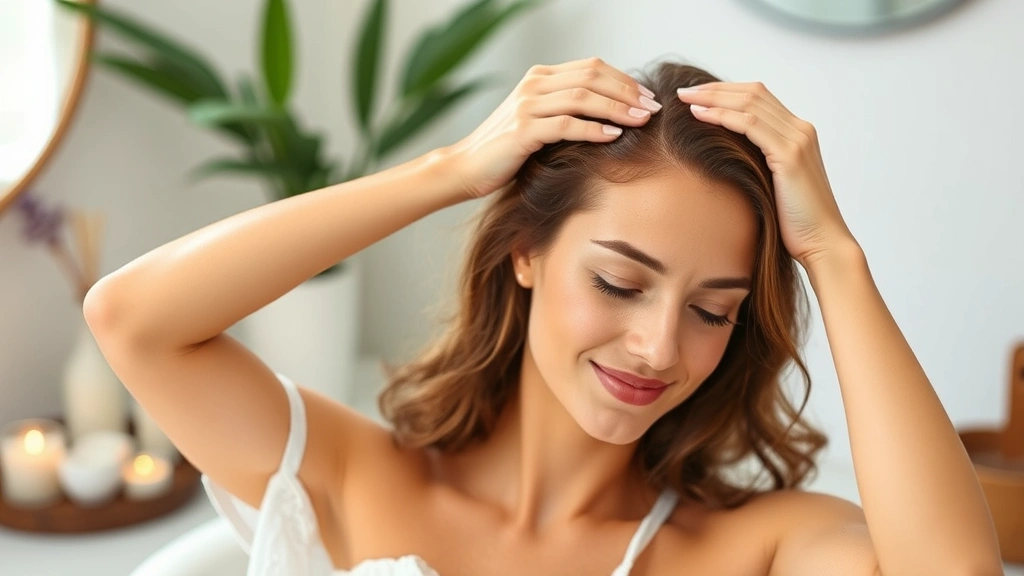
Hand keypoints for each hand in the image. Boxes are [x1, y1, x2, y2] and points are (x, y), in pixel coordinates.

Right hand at [445, 57, 662, 198]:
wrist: (465, 167)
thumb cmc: (506, 150)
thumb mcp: (538, 121)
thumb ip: (566, 110)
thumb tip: (612, 113)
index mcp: (540, 78)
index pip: (592, 67)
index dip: (624, 80)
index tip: (649, 98)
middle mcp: (534, 85)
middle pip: (592, 78)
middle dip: (627, 92)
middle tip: (653, 109)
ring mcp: (527, 106)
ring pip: (582, 98)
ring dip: (617, 108)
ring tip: (641, 121)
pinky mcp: (522, 131)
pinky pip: (566, 124)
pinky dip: (593, 129)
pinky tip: (613, 136)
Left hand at [676, 83, 854, 265]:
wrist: (821, 243)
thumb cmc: (794, 222)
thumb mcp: (774, 184)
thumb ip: (759, 163)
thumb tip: (725, 157)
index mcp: (798, 133)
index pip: (759, 97)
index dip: (726, 91)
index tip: (696, 95)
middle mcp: (801, 129)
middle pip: (753, 92)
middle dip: (715, 88)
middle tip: (683, 91)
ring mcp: (798, 140)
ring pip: (750, 103)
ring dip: (714, 98)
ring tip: (685, 99)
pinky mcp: (790, 155)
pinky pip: (750, 124)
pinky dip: (723, 115)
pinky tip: (700, 116)